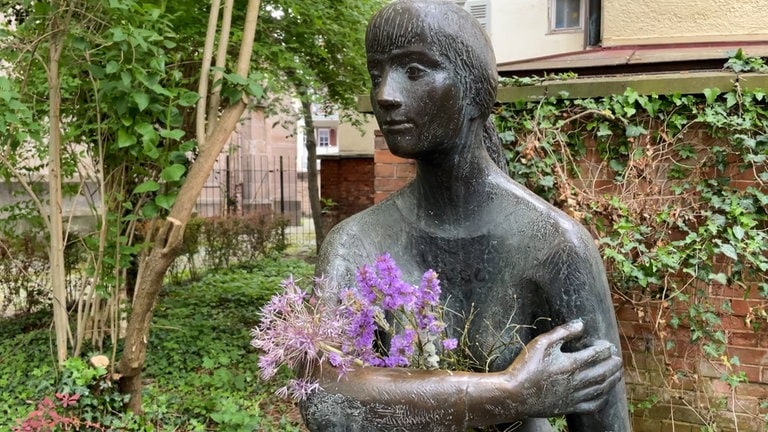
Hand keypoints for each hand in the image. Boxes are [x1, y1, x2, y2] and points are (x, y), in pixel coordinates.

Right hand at [504, 319, 622, 417]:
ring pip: (601, 388)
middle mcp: (576, 381)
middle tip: (618, 358)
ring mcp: (574, 396)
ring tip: (617, 373)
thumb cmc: (525, 366)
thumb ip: (562, 332)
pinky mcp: (569, 407)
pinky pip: (592, 405)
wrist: (514, 394)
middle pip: (603, 372)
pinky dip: (603, 399)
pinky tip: (604, 393)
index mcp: (570, 364)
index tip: (606, 344)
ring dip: (613, 380)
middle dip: (614, 364)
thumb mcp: (541, 343)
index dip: (605, 348)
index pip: (597, 354)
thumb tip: (581, 324)